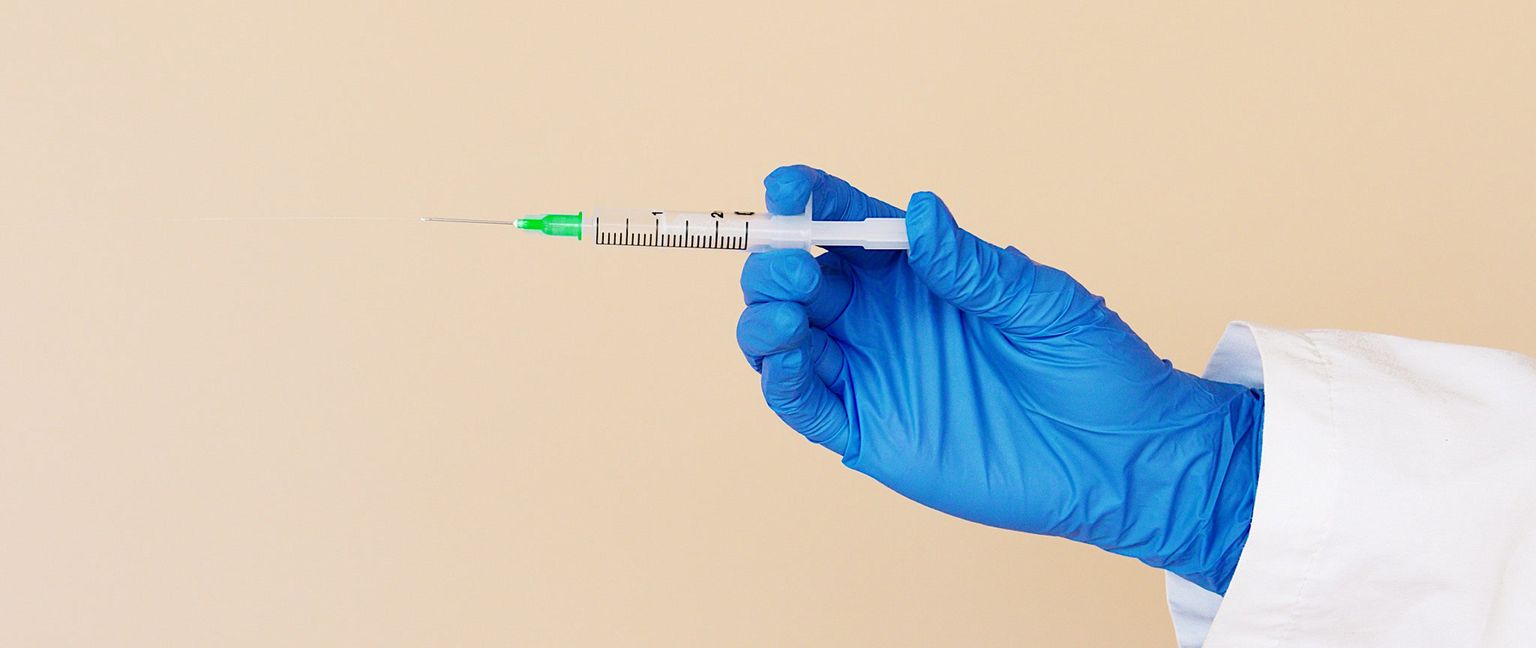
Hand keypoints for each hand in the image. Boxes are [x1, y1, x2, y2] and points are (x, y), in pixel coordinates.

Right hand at [736, 165, 1263, 593]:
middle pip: (796, 278)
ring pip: (782, 339)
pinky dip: (781, 381)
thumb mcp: (1038, 300)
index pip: (845, 222)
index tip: (788, 185)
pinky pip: (804, 405)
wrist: (1120, 456)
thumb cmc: (1089, 365)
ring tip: (791, 314)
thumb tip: (919, 210)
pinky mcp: (868, 431)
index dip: (808, 199)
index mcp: (916, 271)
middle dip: (776, 264)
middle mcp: (881, 317)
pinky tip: (790, 360)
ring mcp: (871, 373)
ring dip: (766, 319)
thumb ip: (967, 264)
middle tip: (794, 268)